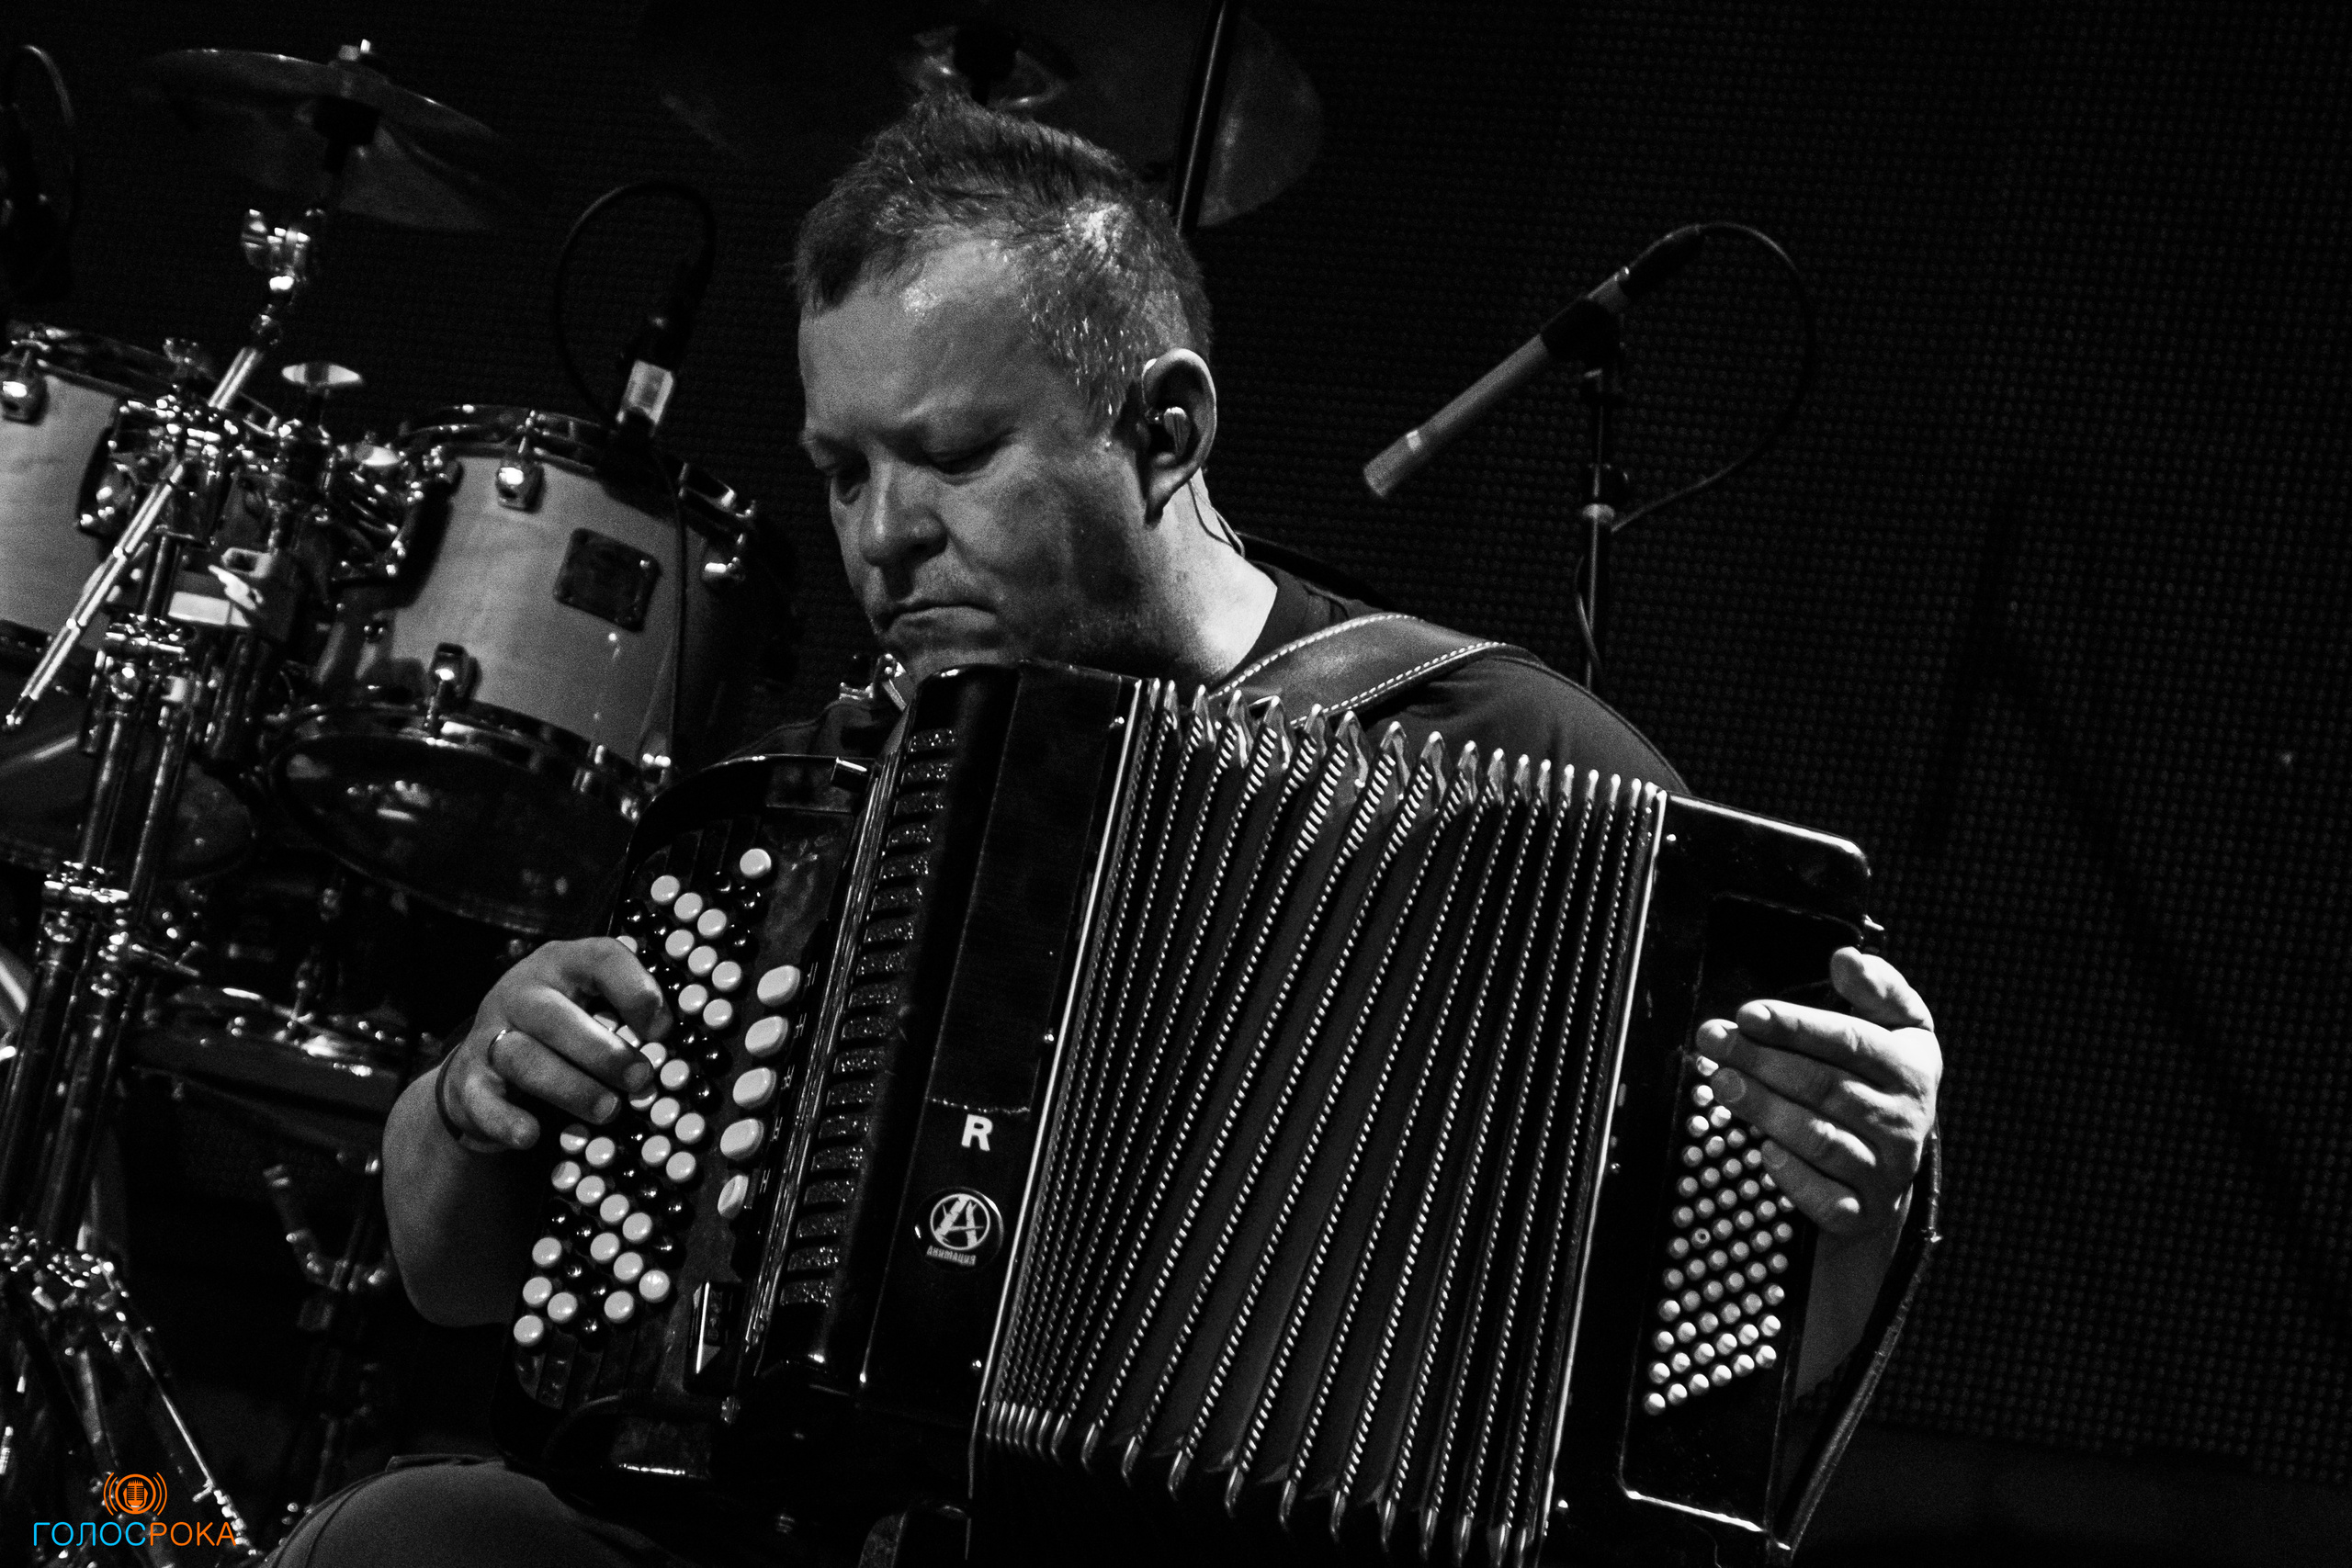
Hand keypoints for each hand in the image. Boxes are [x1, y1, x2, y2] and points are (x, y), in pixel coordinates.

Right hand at [435, 938, 670, 1152]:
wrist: (488, 1062)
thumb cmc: (564, 1031)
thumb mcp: (595, 1007)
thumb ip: (628, 1016)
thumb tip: (674, 1047)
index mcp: (563, 964)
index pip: (600, 958)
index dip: (636, 990)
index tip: (662, 1030)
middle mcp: (522, 992)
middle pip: (556, 1016)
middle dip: (603, 1052)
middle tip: (641, 1079)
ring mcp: (490, 1035)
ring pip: (523, 1058)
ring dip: (569, 1088)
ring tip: (607, 1111)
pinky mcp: (468, 1080)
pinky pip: (483, 1100)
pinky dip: (507, 1120)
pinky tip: (533, 1136)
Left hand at [1695, 948, 1939, 1237]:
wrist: (1889, 1169)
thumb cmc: (1878, 1084)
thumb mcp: (1894, 1030)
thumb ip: (1875, 990)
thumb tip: (1848, 958)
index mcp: (1912, 1068)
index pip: (1852, 1041)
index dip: (1797, 1025)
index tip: (1748, 1013)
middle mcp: (1904, 1121)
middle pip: (1826, 1086)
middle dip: (1763, 1061)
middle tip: (1714, 1042)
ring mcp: (1885, 1170)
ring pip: (1820, 1138)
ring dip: (1765, 1109)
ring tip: (1720, 1083)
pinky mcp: (1862, 1212)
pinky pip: (1824, 1196)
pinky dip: (1792, 1175)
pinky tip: (1763, 1150)